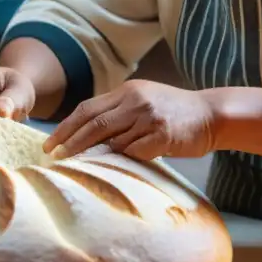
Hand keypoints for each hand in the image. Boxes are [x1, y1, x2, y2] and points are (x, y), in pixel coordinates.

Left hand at [42, 80, 217, 160]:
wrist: (211, 115)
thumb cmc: (174, 112)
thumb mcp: (144, 101)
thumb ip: (119, 112)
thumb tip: (85, 135)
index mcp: (127, 91)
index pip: (87, 109)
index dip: (66, 127)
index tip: (50, 144)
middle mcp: (136, 101)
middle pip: (93, 124)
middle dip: (70, 143)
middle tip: (54, 158)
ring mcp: (149, 118)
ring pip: (111, 141)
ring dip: (92, 156)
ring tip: (76, 169)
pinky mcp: (162, 136)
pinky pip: (133, 153)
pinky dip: (120, 162)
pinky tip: (112, 171)